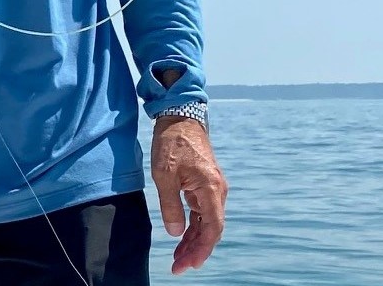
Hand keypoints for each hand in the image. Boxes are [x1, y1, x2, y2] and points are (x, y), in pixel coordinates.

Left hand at [151, 116, 227, 273]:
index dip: (202, 249)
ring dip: (193, 240)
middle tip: (178, 267)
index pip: (213, 229)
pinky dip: (193, 225)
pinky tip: (181, 236)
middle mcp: (217, 191)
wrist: (180, 116)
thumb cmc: (172, 142)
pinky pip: (202, 211)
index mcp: (211, 189)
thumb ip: (170, 205)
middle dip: (195, 250)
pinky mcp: (205, 184)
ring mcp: (213, 187)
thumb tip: (175, 233)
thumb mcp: (164, 174)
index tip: (188, 264)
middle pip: (211, 229)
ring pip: (206, 222)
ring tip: (178, 257)